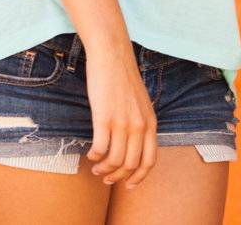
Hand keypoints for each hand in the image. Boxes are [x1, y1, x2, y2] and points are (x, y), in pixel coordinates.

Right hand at [84, 46, 156, 187]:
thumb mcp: (141, 103)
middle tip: (106, 178)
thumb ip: (141, 122)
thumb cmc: (123, 77)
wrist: (112, 55)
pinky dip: (94, 157)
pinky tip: (90, 155)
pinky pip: (100, 148)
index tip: (129, 185)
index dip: (139, 177)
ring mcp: (122, 123)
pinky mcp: (104, 117)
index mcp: (150, 123)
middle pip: (130, 164)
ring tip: (96, 168)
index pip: (149, 161)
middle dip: (117, 177)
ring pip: (115, 160)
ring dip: (104, 169)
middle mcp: (139, 127)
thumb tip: (133, 142)